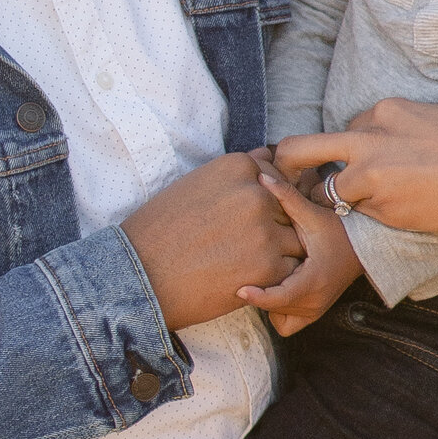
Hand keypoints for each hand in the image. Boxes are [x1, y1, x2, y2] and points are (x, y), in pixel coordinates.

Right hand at [124, 151, 301, 332]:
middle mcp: (256, 194)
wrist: (141, 276)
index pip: (276, 179)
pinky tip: (247, 278)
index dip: (264, 203)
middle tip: (246, 244)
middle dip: (275, 226)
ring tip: (247, 262)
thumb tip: (266, 160)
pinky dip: (275, 277)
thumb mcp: (194, 185)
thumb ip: (235, 176)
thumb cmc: (161, 231)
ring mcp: (266, 230)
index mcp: (238, 167)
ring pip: (295, 238)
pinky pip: (291, 268)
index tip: (244, 219)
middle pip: (289, 208)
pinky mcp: (269, 267)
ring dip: (278, 252)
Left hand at [239, 165, 365, 335]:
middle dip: (262, 293)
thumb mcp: (313, 214)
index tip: (239, 289)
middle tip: (251, 272)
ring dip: (271, 303)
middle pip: (275, 309)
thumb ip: (287, 197)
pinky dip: (280, 311)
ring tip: (268, 278)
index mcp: (314, 280)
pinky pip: (288, 323)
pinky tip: (278, 287)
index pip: (279, 299)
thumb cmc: (340, 230)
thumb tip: (262, 176)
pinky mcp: (315, 313)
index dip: (257, 296)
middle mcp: (316, 301)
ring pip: (279, 318)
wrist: (367, 247)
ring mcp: (316, 310)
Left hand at [275, 99, 437, 240]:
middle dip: (287, 164)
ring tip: (367, 207)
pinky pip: (363, 215)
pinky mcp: (383, 209)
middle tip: (287, 178)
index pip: (351, 127)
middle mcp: (369, 139)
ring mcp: (372, 176)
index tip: (363, 161)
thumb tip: (401, 140)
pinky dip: (374, 217)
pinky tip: (407, 213)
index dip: (355, 147)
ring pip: (332, 190)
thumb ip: (409, 127)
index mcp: (387, 110)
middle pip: (302, 148)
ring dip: (341, 200)